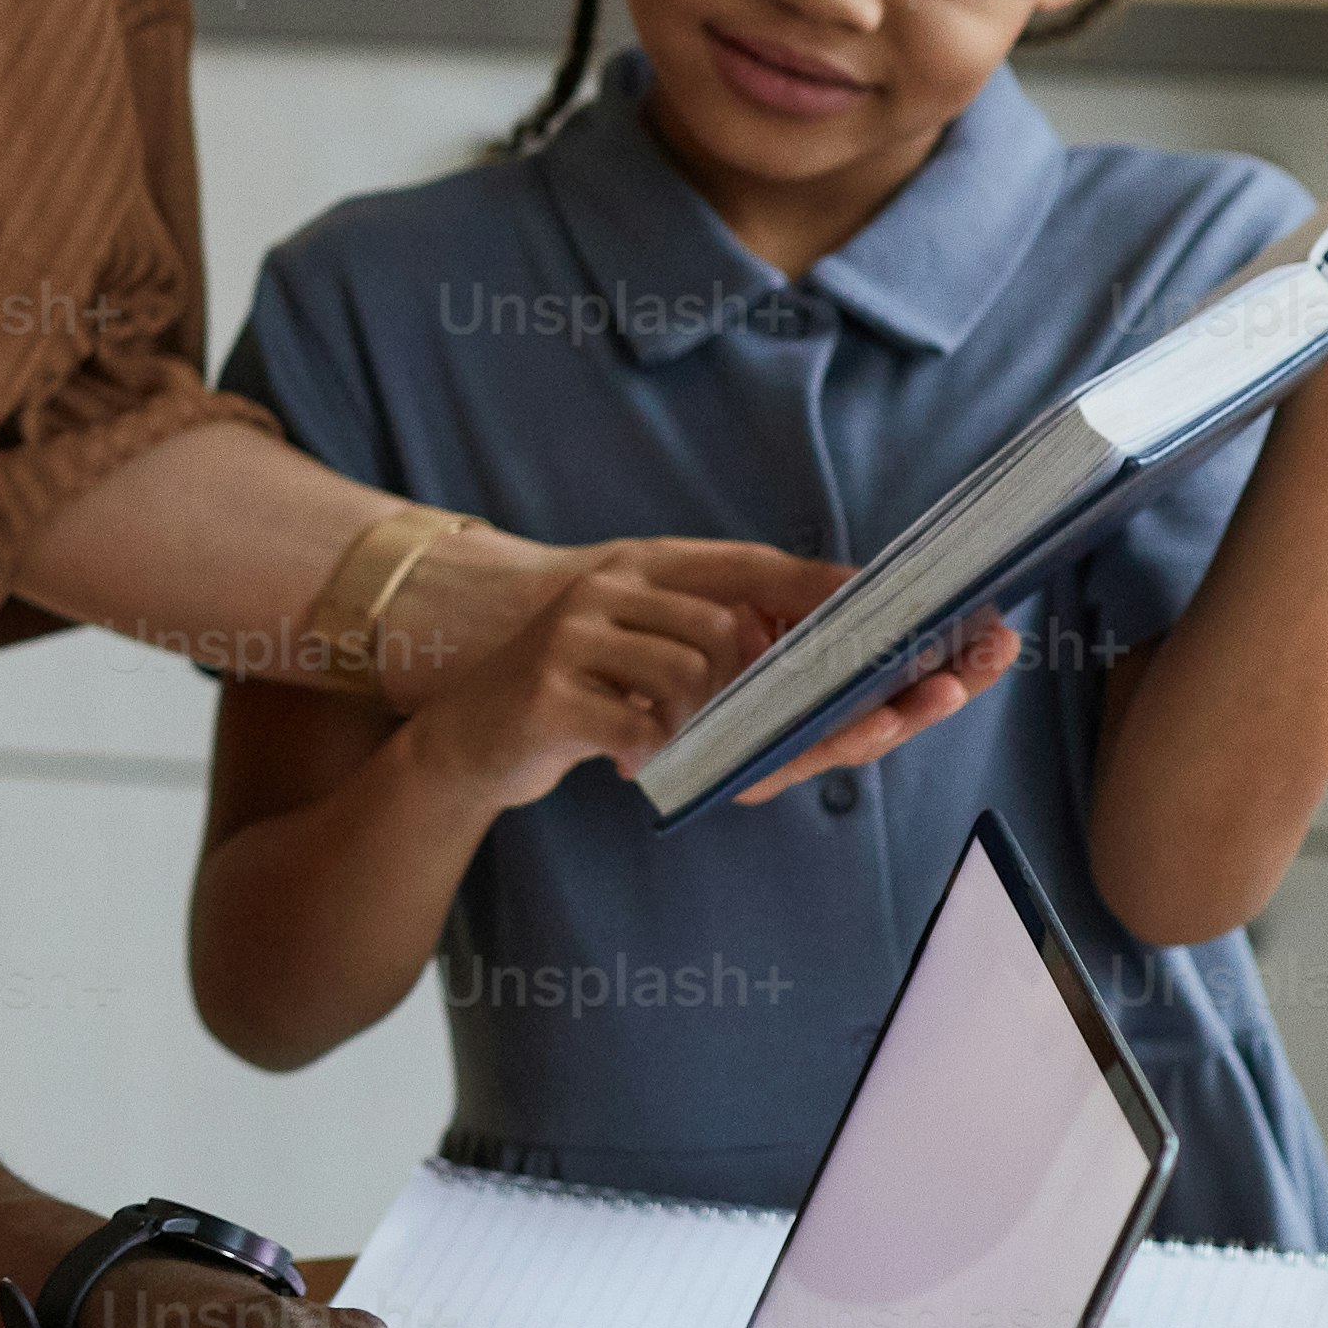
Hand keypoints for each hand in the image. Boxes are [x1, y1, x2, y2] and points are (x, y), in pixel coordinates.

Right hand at [402, 556, 767, 821]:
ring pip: (684, 677)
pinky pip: (637, 729)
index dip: (803, 580)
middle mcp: (601, 589)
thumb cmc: (572, 697)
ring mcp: (569, 638)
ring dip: (689, 726)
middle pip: (718, 628)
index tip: (862, 594)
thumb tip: (791, 645)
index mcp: (633, 569)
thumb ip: (697, 634)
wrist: (466, 740)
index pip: (738, 563)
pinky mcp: (547, 694)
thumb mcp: (632, 648)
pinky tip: (626, 763)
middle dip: (735, 687)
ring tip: (662, 742)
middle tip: (717, 724)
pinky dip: (647, 756)